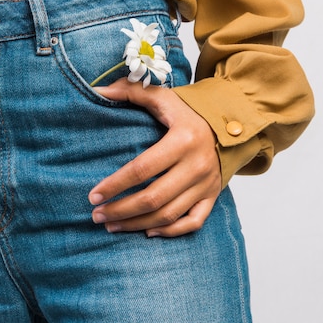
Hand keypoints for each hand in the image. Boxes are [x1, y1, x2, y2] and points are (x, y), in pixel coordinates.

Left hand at [88, 78, 221, 236]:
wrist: (229, 124)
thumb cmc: (189, 111)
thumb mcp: (163, 96)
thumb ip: (130, 90)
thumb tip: (97, 91)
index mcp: (183, 140)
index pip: (142, 169)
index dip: (115, 185)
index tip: (93, 195)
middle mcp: (197, 165)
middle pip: (153, 198)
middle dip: (121, 210)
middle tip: (97, 215)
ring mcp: (207, 184)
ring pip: (168, 215)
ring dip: (137, 224)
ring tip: (112, 225)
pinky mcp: (213, 196)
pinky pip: (192, 222)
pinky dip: (170, 232)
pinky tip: (147, 231)